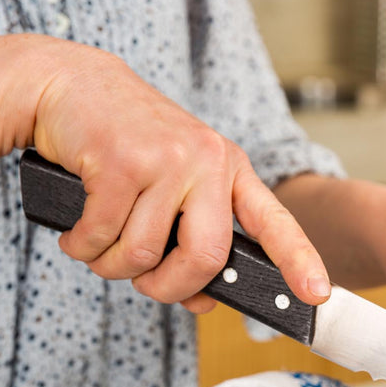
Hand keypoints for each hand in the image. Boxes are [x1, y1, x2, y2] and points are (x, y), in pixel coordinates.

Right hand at [30, 39, 328, 311]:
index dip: (299, 261)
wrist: (68, 84)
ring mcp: (166, 158)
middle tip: (145, 284)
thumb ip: (190, 241)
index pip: (273, 221)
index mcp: (229, 169)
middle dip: (168, 287)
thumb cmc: (122, 145)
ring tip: (98, 245)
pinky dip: (82, 248)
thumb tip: (203, 302)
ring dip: (112, 267)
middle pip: (206, 258)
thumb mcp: (171, 187)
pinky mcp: (120, 160)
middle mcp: (207, 160)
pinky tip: (75, 234)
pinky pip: (101, 237)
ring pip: (144, 254)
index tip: (318, 294)